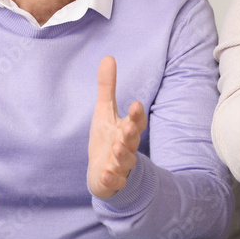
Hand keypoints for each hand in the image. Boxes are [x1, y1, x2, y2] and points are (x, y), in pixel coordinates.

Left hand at [87, 56, 147, 199]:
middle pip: (133, 140)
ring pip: (126, 161)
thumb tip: (109, 57)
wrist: (102, 174)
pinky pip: (115, 181)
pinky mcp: (113, 181)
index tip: (135, 105)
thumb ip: (108, 88)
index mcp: (128, 130)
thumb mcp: (105, 112)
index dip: (136, 115)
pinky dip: (112, 178)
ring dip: (122, 154)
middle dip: (130, 134)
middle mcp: (127, 147)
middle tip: (126, 127)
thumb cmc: (107, 139)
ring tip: (116, 147)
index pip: (137, 122)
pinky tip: (106, 174)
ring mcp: (121, 165)